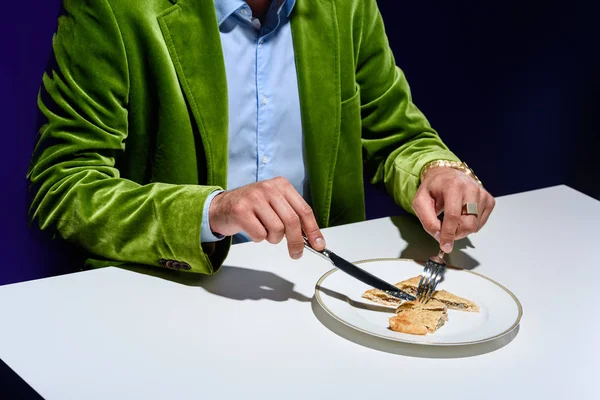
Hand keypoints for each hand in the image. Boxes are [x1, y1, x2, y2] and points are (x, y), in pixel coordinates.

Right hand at [209, 177, 325, 258]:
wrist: (220, 206)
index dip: (313, 230)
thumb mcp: (274, 204)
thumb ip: (292, 216)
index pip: (304, 209)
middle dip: (296, 242)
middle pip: (292, 221)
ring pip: (277, 229)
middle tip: (296, 253)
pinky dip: (258, 238)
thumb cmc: (251, 208)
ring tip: (265, 231)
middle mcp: (268, 188)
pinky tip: (252, 230)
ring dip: (273, 238)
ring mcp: (254, 198)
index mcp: (281, 185)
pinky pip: (260, 234)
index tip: (318, 244)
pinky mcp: (241, 210)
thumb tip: (312, 238)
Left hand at [412, 167, 494, 252]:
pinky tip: (462, 215)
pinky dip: (470, 225)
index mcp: (453, 186)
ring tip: (452, 218)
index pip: (453, 215)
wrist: (447, 175)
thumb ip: (427, 220)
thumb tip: (439, 236)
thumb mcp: (420, 202)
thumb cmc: (433, 189)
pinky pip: (480, 223)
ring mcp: (482, 194)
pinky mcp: (489, 200)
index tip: (445, 246)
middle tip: (445, 231)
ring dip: (461, 229)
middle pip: (468, 224)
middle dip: (455, 234)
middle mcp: (471, 188)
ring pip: (475, 226)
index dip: (449, 234)